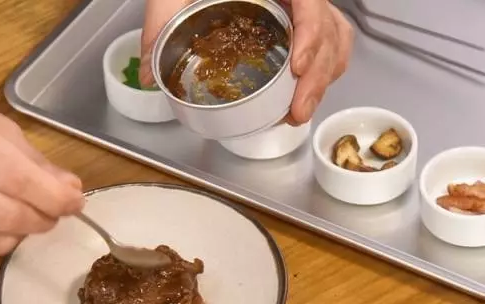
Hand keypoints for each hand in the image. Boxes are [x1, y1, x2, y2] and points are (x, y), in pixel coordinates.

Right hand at [0, 84, 83, 258]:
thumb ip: (29, 156)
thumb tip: (69, 188)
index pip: (20, 181)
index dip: (55, 198)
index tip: (76, 202)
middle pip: (9, 216)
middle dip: (44, 218)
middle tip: (55, 210)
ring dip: (23, 233)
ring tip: (28, 214)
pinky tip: (0, 224)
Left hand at [139, 0, 353, 124]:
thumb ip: (160, 25)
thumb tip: (148, 73)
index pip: (310, 2)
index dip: (311, 33)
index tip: (297, 66)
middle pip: (329, 29)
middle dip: (317, 76)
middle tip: (296, 111)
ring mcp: (303, 9)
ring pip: (336, 40)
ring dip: (323, 79)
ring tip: (299, 112)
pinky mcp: (302, 24)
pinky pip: (332, 44)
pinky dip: (326, 71)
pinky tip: (307, 94)